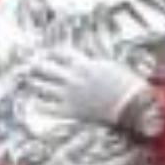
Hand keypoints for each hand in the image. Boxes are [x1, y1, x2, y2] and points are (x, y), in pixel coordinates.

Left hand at [36, 50, 159, 135]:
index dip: (51, 52)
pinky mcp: (70, 111)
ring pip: (41, 86)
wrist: (131, 107)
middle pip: (44, 67)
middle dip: (37, 65)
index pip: (59, 52)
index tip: (49, 54)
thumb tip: (84, 57)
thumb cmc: (125, 84)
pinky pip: (46, 108)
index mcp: (82, 65)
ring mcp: (69, 95)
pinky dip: (39, 104)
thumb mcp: (109, 65)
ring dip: (35, 82)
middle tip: (33, 66)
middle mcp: (72, 78)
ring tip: (32, 82)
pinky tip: (36, 102)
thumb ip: (92, 60)